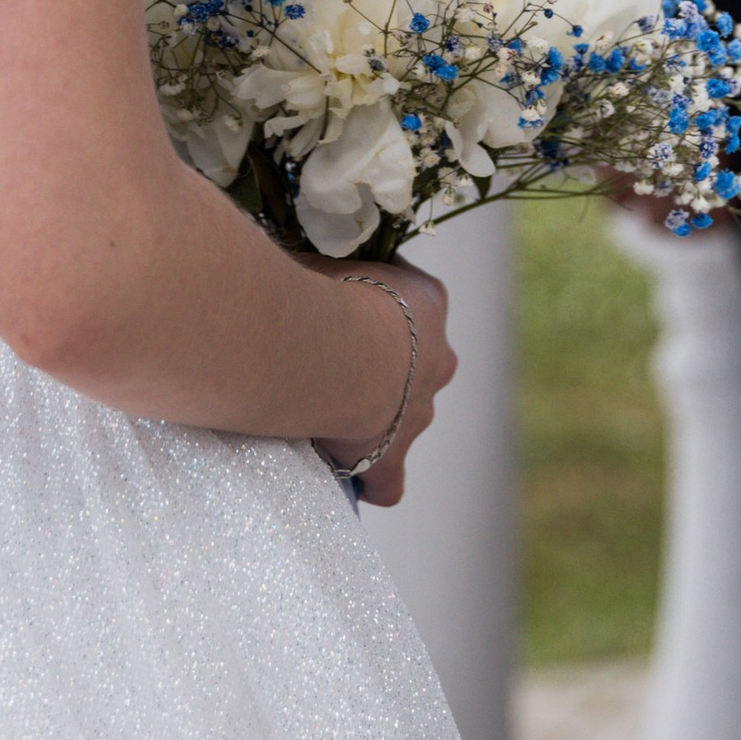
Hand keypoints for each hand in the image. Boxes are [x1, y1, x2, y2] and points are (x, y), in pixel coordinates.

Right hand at [323, 261, 453, 509]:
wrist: (329, 349)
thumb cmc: (324, 290)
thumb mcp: (330, 258)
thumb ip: (329, 266)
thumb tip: (304, 265)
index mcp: (428, 302)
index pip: (411, 304)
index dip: (376, 310)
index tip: (341, 308)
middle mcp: (437, 360)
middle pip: (416, 366)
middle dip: (382, 367)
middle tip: (332, 363)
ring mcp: (419, 414)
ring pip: (406, 419)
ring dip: (375, 416)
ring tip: (325, 410)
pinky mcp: (391, 459)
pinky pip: (388, 481)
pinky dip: (370, 479)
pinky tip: (340, 471)